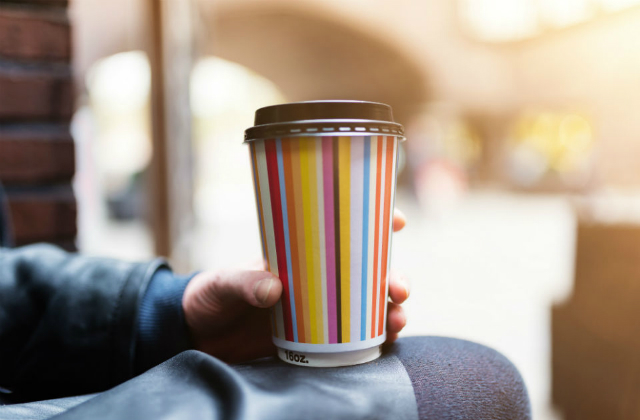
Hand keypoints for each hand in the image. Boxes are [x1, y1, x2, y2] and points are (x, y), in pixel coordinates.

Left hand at [183, 209, 409, 362]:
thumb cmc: (211, 297)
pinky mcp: (316, 340)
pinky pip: (354, 338)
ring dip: (391, 310)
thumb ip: (244, 282)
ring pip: (369, 306)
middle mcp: (317, 281)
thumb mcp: (222, 283)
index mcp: (299, 256)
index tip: (398, 220)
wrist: (199, 336)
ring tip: (398, 320)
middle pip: (368, 274)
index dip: (375, 223)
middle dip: (393, 276)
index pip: (342, 232)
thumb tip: (274, 288)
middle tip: (399, 288)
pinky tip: (385, 342)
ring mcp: (319, 311)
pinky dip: (375, 339)